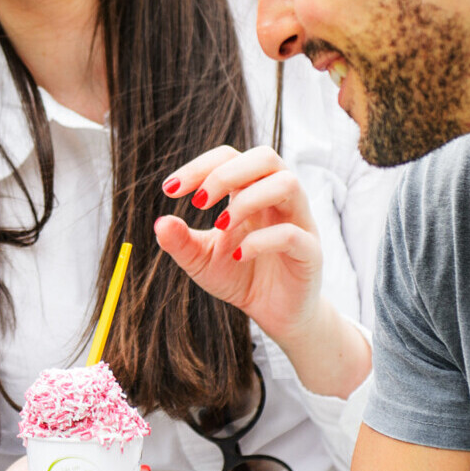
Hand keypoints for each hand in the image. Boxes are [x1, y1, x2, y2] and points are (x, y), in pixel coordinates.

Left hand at [158, 146, 369, 396]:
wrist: (274, 314)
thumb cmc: (240, 276)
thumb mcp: (201, 260)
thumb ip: (180, 242)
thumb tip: (159, 223)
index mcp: (251, 191)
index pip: (230, 157)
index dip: (198, 166)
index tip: (169, 190)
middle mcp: (278, 199)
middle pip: (265, 156)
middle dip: (225, 173)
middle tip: (198, 203)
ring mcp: (298, 222)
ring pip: (287, 183)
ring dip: (247, 200)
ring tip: (221, 225)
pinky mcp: (310, 252)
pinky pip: (292, 234)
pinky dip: (260, 241)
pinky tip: (237, 255)